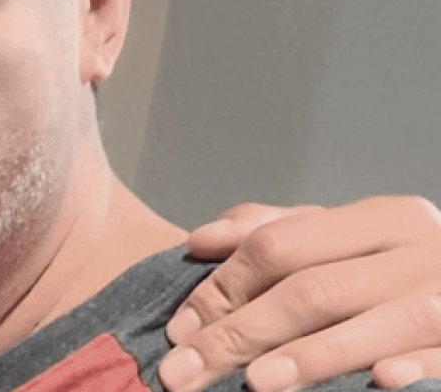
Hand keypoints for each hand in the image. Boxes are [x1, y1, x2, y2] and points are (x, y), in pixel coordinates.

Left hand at [157, 197, 440, 391]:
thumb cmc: (399, 274)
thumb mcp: (346, 242)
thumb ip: (275, 233)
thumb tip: (201, 241)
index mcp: (386, 219)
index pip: (281, 246)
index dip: (223, 288)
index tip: (178, 331)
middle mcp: (423, 253)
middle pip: (313, 291)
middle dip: (241, 334)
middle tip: (184, 373)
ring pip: (373, 327)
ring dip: (310, 358)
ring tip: (254, 382)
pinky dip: (411, 370)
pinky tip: (378, 381)